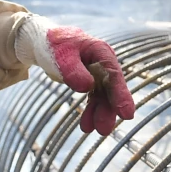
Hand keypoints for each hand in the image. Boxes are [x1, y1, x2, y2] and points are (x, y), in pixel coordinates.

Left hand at [15, 20, 135, 134]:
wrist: (44, 41)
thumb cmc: (54, 44)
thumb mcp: (61, 55)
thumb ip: (73, 70)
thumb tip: (87, 87)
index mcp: (100, 51)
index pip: (113, 74)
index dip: (121, 94)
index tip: (126, 114)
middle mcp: (103, 63)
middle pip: (110, 88)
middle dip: (109, 109)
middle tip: (105, 129)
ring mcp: (98, 73)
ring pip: (102, 96)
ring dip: (99, 112)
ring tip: (94, 130)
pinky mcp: (90, 81)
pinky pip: (93, 98)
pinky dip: (90, 111)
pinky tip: (86, 126)